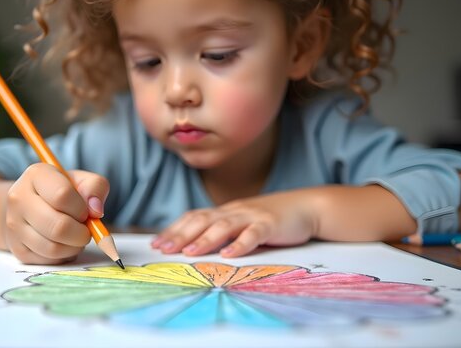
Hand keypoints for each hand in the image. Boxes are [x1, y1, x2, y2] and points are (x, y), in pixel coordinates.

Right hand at [4, 163, 109, 263]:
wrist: (30, 207)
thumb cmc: (61, 192)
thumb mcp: (81, 180)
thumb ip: (95, 188)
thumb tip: (96, 211)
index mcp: (35, 175)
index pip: (62, 195)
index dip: (81, 208)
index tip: (85, 211)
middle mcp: (19, 199)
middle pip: (58, 226)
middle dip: (82, 233)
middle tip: (86, 230)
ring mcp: (14, 225)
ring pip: (53, 248)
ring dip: (74, 247)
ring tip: (76, 237)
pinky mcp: (17, 249)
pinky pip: (48, 260)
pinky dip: (64, 256)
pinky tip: (64, 244)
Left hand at [151, 190, 318, 257]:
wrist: (304, 206)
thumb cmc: (268, 219)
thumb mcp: (240, 223)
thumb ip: (220, 232)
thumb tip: (192, 247)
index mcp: (223, 212)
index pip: (193, 218)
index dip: (173, 230)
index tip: (156, 244)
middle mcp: (233, 211)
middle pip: (202, 221)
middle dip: (180, 235)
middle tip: (162, 249)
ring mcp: (251, 216)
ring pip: (224, 226)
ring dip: (205, 239)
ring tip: (189, 252)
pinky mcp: (270, 225)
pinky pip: (253, 234)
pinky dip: (240, 244)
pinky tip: (229, 254)